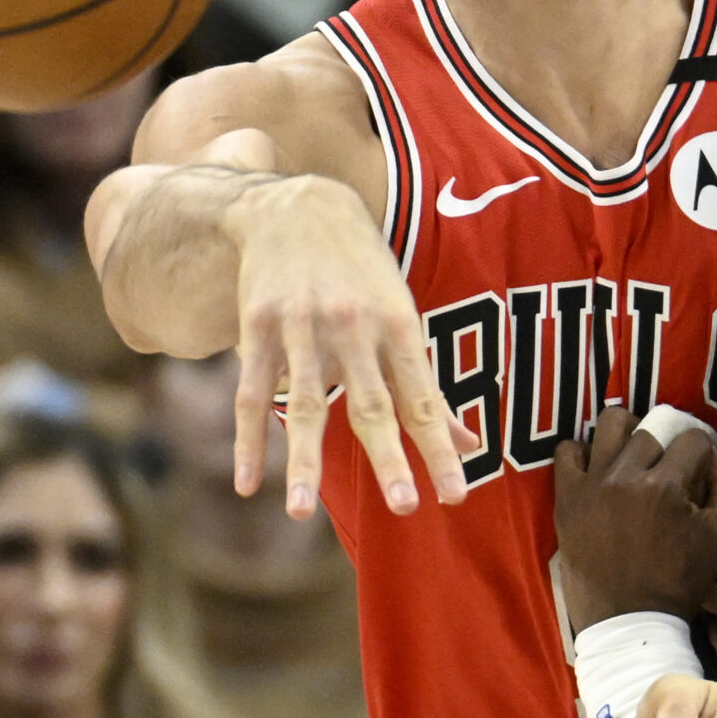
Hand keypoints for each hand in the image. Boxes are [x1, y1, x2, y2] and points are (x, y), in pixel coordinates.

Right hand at [220, 144, 477, 519]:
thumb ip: (428, 389)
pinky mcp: (258, 327)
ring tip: (299, 513)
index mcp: (398, 327)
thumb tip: (469, 443)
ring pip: (306, 405)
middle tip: (404, 508)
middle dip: (388, 458)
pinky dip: (248, 441)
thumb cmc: (363, 273)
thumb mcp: (403, 317)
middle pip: (373, 405)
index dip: (439, 449)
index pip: (423, 401)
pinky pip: (252, 394)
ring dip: (303, 461)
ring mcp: (303, 328)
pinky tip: (247, 484)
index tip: (456, 495)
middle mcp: (354, 329)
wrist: (297, 204)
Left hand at [553, 406, 716, 632]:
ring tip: (633, 457)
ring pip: (609, 425)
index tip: (698, 475)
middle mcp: (625, 477)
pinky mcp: (566, 499)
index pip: (693, 439)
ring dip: (627, 433)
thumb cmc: (679, 583)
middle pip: (652, 430)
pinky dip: (584, 453)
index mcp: (666, 487)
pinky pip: (568, 451)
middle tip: (667, 473)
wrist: (629, 622)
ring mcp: (591, 486)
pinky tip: (599, 470)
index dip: (702, 455)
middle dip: (666, 447)